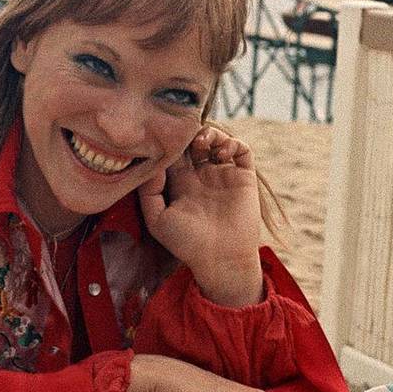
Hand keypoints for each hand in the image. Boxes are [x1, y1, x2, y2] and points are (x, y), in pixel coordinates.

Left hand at [138, 124, 262, 305]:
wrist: (220, 258)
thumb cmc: (186, 243)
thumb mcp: (157, 220)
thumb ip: (149, 192)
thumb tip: (153, 164)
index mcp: (180, 184)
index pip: (174, 153)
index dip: (169, 142)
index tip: (164, 138)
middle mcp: (201, 176)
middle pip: (194, 142)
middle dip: (189, 133)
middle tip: (185, 135)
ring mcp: (223, 175)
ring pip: (218, 141)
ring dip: (210, 134)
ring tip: (203, 142)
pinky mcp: (244, 177)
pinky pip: (242, 150)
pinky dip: (233, 143)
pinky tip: (222, 152)